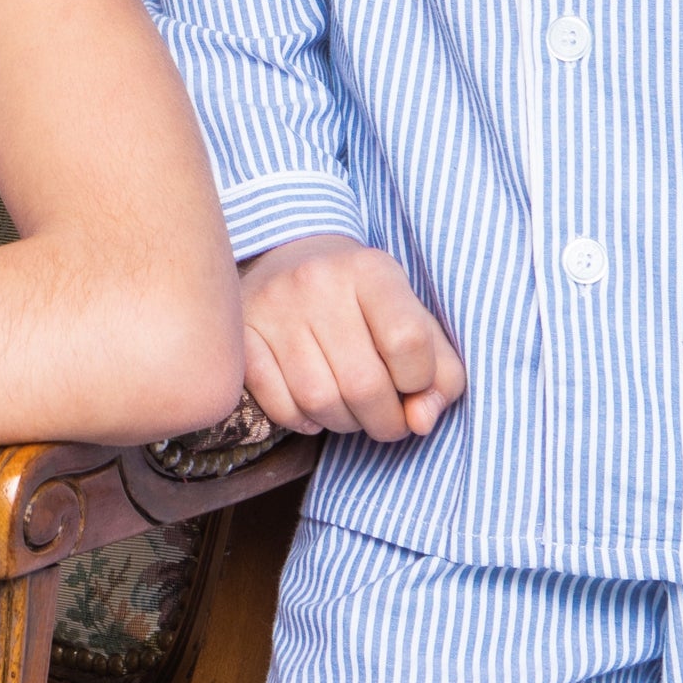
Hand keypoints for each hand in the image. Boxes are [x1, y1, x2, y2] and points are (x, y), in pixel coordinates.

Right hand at [239, 236, 466, 442]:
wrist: (291, 259)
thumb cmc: (366, 304)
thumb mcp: (415, 320)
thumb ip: (440, 375)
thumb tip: (421, 421)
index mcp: (371, 269)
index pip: (408, 342)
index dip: (420, 381)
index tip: (413, 382)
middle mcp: (318, 281)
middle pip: (364, 384)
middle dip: (385, 420)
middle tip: (385, 416)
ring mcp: (273, 307)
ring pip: (319, 401)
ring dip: (344, 422)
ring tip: (350, 408)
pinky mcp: (241, 334)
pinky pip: (278, 406)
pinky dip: (302, 421)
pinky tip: (312, 405)